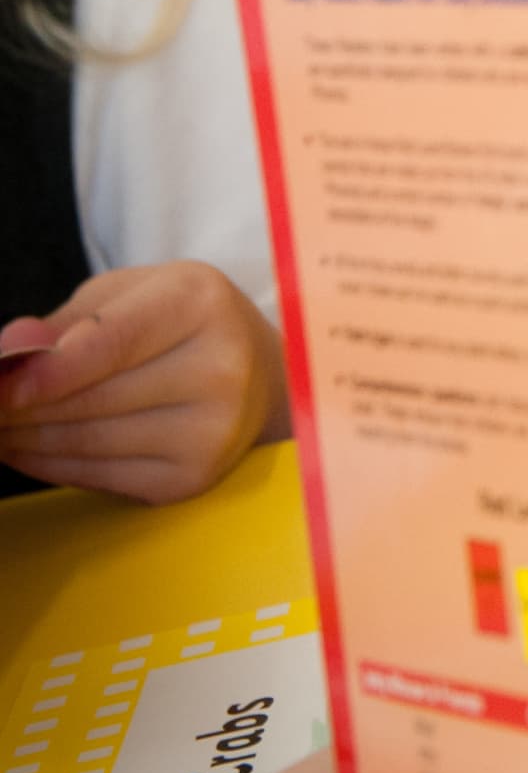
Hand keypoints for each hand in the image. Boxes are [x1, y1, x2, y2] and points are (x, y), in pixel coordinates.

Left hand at [0, 263, 286, 501]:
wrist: (258, 374)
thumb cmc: (179, 324)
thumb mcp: (131, 294)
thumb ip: (67, 321)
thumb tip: (10, 350)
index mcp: (200, 303)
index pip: (113, 341)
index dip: (50, 370)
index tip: (2, 384)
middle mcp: (218, 369)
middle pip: (93, 398)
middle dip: (20, 406)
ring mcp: (210, 432)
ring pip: (88, 443)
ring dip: (25, 437)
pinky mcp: (191, 479)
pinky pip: (98, 477)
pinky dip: (49, 464)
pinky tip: (25, 447)